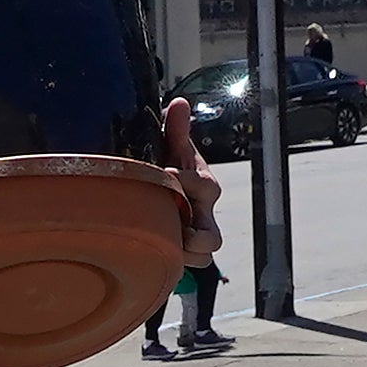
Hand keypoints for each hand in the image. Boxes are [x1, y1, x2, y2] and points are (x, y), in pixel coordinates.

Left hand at [160, 98, 225, 265]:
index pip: (204, 186)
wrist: (166, 182)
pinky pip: (189, 263)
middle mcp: (204, 212)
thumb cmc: (170, 162)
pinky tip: (153, 252)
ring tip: (162, 244)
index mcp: (202, 184)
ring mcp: (195, 232)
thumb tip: (180, 103)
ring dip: (184, 253)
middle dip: (197, 236)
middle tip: (173, 227)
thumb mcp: (172, 145)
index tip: (166, 172)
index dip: (186, 181)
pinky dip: (176, 261)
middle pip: (213, 235)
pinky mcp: (185, 247)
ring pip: (203, 254)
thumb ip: (175, 128)